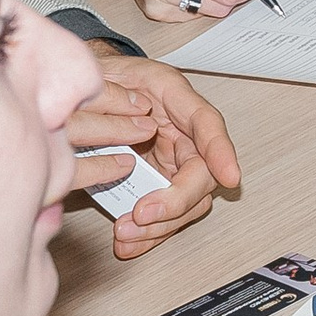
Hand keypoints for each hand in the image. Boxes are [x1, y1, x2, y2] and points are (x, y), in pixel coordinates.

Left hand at [67, 51, 241, 258]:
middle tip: (142, 214)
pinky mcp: (156, 186)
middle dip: (177, 201)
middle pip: (202, 174)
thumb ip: (114, 91)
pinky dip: (149, 234)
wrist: (86, 96)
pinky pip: (165, 215)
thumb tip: (132, 113)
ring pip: (188, 202)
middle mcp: (184, 135)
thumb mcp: (109, 71)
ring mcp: (173, 164)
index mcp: (176, 100)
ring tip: (126, 235)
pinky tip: (129, 244)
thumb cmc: (105, 81)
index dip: (221, 151)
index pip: (207, 123)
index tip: (229, 177)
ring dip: (162, 225)